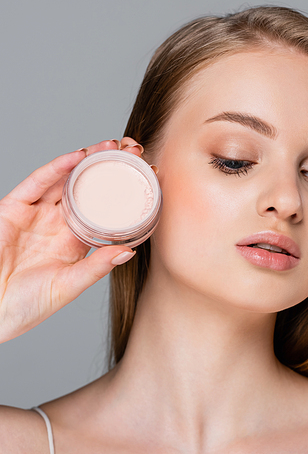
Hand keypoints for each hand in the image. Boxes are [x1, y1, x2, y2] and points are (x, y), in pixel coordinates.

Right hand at [0, 138, 143, 343]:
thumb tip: (129, 252)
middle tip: (134, 151)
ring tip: (111, 147)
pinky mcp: (13, 208)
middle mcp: (57, 222)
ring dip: (87, 160)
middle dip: (108, 169)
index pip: (102, 210)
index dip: (122, 194)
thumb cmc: (26, 306)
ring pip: (64, 179)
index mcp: (74, 240)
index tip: (148, 179)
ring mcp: (35, 213)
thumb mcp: (69, 285)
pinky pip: (37, 183)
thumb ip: (96, 267)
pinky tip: (76, 156)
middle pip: (86, 188)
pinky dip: (56, 168)